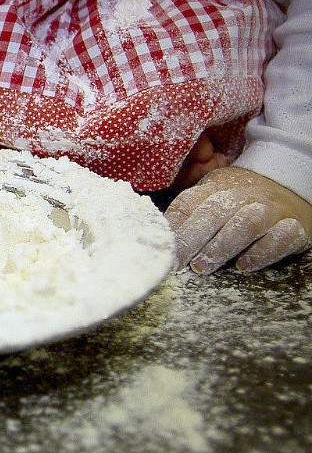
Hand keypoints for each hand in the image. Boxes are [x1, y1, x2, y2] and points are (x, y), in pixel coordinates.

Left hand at [165, 167, 311, 272]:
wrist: (291, 186)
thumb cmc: (241, 198)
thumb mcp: (213, 195)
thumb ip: (188, 212)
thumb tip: (157, 233)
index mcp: (217, 186)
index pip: (189, 202)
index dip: (173, 225)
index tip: (161, 247)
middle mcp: (243, 196)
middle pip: (214, 213)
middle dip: (191, 238)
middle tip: (177, 262)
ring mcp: (270, 210)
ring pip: (245, 224)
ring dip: (221, 246)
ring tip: (202, 266)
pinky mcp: (294, 227)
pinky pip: (280, 238)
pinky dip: (261, 252)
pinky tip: (243, 265)